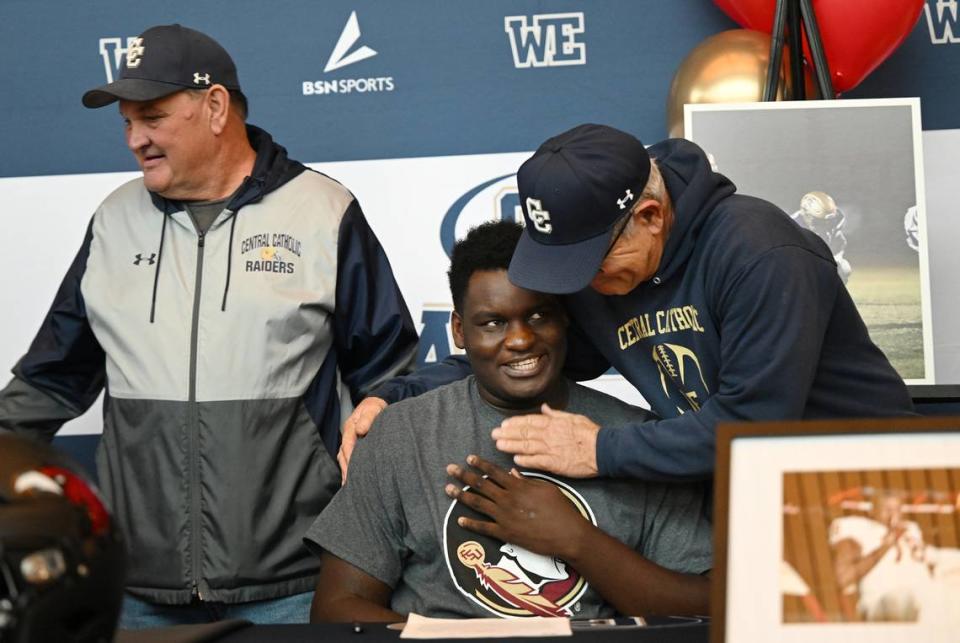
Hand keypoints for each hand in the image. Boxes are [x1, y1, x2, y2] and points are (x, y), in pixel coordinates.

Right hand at [337, 397, 386, 484]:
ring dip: (345, 470)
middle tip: (349, 483)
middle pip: (343, 454)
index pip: (347, 444)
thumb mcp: (373, 409)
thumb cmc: (375, 408)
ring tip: (348, 486)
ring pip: (344, 458)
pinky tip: (351, 479)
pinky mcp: (354, 445)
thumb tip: (360, 430)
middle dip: (345, 468)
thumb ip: (367, 419)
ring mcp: (350, 441)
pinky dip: (348, 468)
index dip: (349, 457)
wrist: (376, 404)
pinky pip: (348, 458)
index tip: (352, 469)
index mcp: (350, 427)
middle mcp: (348, 435)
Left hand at [444, 455, 589, 560]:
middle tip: (450, 469)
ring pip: (478, 503)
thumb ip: (527, 480)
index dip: (480, 464)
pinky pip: (484, 528)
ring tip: (448, 489)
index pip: (494, 472)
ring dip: (461, 496)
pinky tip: (459, 520)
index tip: (468, 458)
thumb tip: (513, 472)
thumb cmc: (561, 509)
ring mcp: (505, 517)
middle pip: (481, 485)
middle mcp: (508, 499)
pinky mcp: (506, 533)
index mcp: (518, 486)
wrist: (567, 534)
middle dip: (464, 475)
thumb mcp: (546, 488)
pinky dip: (470, 524)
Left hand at [490, 404, 599, 477]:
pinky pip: (536, 462)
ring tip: (498, 445)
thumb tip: (545, 408)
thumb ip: (556, 414)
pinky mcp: (554, 463)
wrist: (602, 450)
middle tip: (494, 434)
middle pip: (523, 433)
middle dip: (507, 433)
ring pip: (526, 446)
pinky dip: (525, 460)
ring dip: (511, 446)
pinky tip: (515, 460)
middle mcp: (549, 435)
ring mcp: (550, 449)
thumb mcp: (574, 417)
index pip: (529, 421)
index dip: (514, 423)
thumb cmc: (590, 434)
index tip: (504, 424)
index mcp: (553, 423)